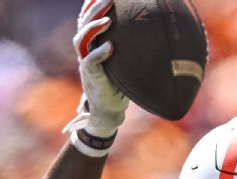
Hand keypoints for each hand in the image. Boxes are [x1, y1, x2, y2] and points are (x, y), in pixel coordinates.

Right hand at [68, 0, 127, 139]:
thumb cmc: (119, 83)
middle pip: (83, 24)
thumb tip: (155, 31)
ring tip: (107, 20)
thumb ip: (129, 46)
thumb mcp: (124, 61)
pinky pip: (90, 62)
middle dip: (94, 9)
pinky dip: (98, 53)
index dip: (90, 5)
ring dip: (93, 28)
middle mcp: (85, 51)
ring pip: (81, 40)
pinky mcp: (91, 77)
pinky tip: (109, 46)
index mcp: (92, 45)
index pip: (87, 20)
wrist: (109, 110)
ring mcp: (86, 64)